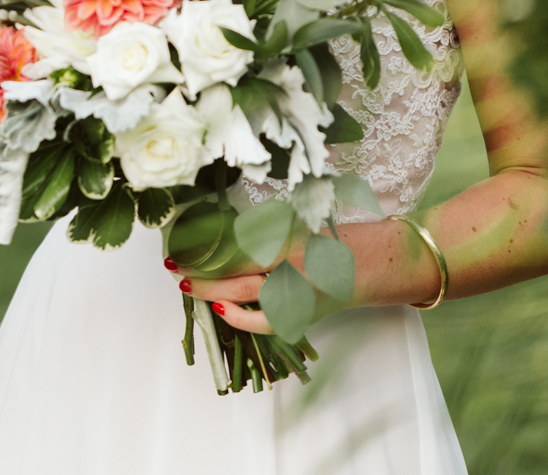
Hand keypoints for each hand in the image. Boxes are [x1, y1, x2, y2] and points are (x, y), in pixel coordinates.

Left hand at [167, 237, 345, 335]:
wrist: (373, 265)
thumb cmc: (331, 239)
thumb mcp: (296, 224)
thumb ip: (262, 232)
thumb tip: (217, 235)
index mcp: (292, 239)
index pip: (242, 245)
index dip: (209, 246)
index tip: (182, 243)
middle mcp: (295, 267)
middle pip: (239, 271)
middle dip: (203, 270)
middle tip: (175, 266)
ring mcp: (299, 294)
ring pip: (247, 295)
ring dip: (213, 291)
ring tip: (189, 285)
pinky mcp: (303, 315)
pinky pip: (266, 323)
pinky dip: (241, 319)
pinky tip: (221, 310)